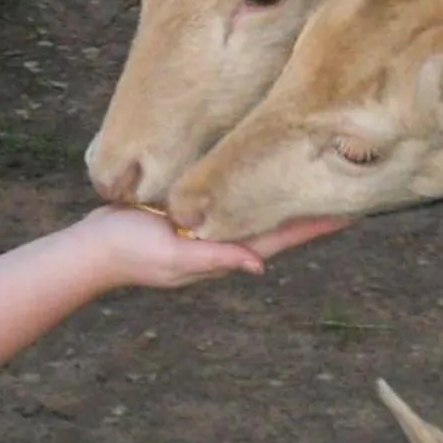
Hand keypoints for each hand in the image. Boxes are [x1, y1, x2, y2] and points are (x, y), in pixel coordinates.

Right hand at [76, 207, 349, 290]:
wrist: (91, 248)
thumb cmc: (130, 252)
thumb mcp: (174, 258)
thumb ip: (216, 258)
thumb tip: (260, 264)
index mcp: (226, 251)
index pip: (282, 237)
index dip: (315, 226)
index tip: (351, 212)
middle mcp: (224, 242)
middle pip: (278, 224)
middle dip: (310, 212)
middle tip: (347, 188)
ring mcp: (208, 230)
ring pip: (258, 212)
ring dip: (286, 200)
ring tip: (313, 180)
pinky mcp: (191, 215)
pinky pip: (232, 202)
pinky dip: (254, 192)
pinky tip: (260, 177)